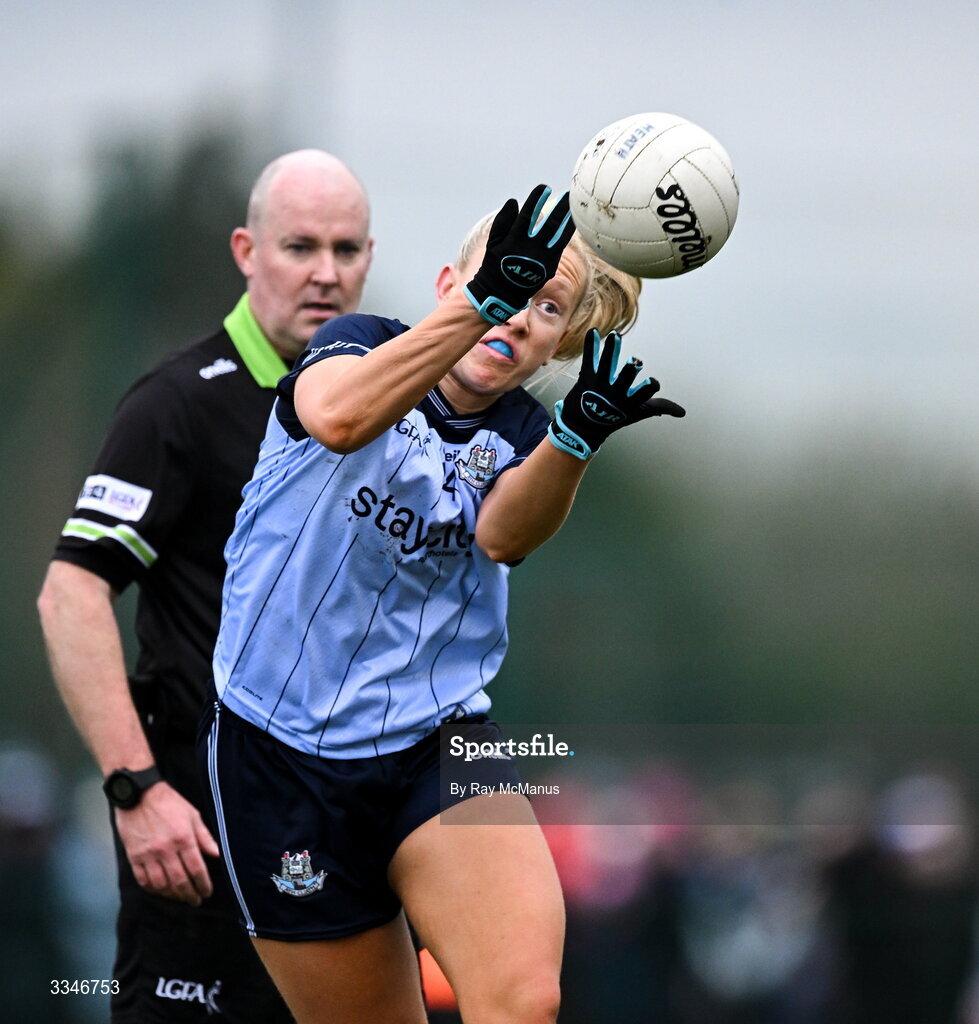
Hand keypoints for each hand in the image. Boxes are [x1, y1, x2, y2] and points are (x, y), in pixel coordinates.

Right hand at [115, 781, 220, 906]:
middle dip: (190, 894)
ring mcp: (148, 855)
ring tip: (181, 897)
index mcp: (183, 838)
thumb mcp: (193, 815)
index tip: (207, 892)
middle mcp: (166, 849)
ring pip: (161, 885)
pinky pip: (143, 880)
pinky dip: (153, 889)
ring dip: (173, 895)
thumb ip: (204, 837)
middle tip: (196, 901)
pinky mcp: (134, 857)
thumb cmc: (169, 803)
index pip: (196, 869)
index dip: (203, 884)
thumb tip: (217, 854)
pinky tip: (161, 891)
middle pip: (180, 881)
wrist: (139, 795)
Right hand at [464, 184, 574, 324]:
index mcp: (515, 242)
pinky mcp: (550, 268)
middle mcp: (531, 251)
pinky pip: (559, 247)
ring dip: (568, 222)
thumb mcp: (493, 243)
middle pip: (550, 226)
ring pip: (560, 237)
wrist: (501, 293)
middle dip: (560, 209)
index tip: (544, 188)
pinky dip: (564, 235)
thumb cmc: (495, 264)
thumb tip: (513, 201)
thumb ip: (502, 222)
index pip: (529, 216)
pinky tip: (569, 224)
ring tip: (574, 209)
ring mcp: (543, 261)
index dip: (537, 200)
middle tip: (568, 195)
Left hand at [548, 329, 684, 458]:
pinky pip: (589, 359)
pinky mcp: (586, 377)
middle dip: (629, 371)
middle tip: (633, 361)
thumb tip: (683, 412)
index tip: (653, 382)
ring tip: (615, 335)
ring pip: (606, 365)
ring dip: (611, 349)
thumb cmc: (615, 418)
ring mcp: (598, 385)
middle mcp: (614, 394)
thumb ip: (660, 407)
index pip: (643, 394)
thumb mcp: (638, 413)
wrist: (582, 426)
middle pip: (624, 379)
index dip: (648, 388)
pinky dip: (590, 345)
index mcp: (629, 403)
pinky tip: (592, 331)